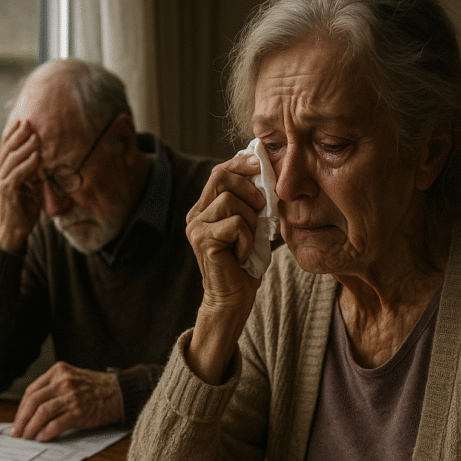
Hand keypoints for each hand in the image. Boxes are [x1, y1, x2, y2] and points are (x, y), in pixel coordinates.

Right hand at [0, 119, 43, 252]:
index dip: (12, 134)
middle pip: (7, 150)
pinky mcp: (6, 191)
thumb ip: (31, 175)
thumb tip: (44, 161)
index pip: (5, 148)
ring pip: (12, 160)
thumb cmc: (22, 211)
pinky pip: (18, 174)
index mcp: (0, 172)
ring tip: (35, 137)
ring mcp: (0, 182)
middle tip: (29, 122)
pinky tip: (37, 156)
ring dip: (25, 147)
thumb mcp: (29, 189)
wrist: (12, 232)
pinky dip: (28, 165)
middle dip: (19, 135)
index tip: (21, 121)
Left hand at [9, 362, 122, 440]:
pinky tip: (42, 438)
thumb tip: (31, 411)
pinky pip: (56, 424)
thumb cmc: (95, 388)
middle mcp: (63, 381)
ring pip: (42, 413)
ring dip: (30, 428)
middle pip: (33, 401)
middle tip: (16, 432)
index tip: (17, 421)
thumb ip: (53, 389)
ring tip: (27, 437)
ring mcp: (71, 396)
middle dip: (21, 420)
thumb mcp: (72, 378)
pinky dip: (46, 432)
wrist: (120, 393)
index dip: (21, 408)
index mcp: (58, 371)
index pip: (31, 391)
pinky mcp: (79, 411)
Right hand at [186, 153, 266, 312]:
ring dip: (251, 220)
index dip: (240, 163)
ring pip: (231, 201)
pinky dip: (248, 238)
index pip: (219, 172)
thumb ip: (251, 201)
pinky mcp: (203, 240)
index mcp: (204, 208)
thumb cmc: (245, 263)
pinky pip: (236, 223)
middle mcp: (195, 215)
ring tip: (249, 240)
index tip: (260, 163)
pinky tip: (242, 253)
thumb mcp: (251, 225)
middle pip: (220, 177)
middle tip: (262, 208)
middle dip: (249, 188)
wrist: (234, 297)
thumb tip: (265, 171)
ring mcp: (196, 228)